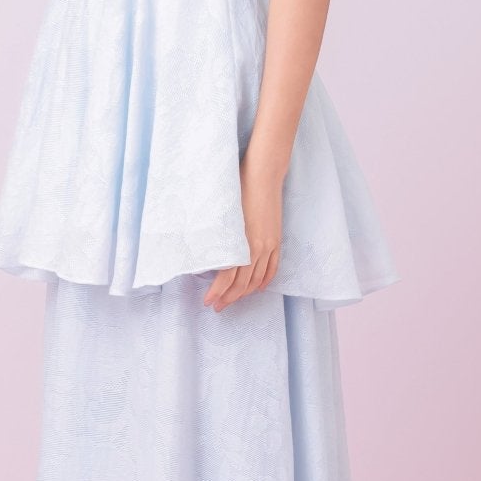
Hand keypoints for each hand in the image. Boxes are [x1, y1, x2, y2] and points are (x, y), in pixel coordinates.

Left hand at [203, 145, 283, 310]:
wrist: (263, 173)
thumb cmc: (237, 188)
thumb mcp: (220, 213)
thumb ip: (216, 237)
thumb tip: (204, 253)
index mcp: (241, 243)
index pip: (227, 278)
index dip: (217, 292)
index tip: (207, 301)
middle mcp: (257, 248)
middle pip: (242, 284)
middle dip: (228, 298)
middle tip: (216, 307)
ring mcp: (269, 245)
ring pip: (257, 280)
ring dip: (244, 294)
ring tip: (232, 301)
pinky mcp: (277, 240)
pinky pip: (273, 268)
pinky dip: (264, 281)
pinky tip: (257, 288)